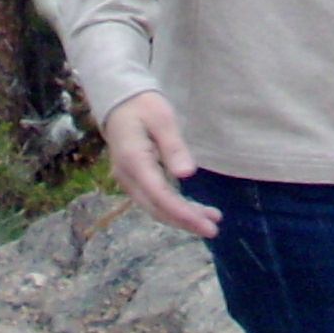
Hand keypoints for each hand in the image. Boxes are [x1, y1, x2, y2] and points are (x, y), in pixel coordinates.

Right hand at [101, 90, 221, 236]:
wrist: (120, 102)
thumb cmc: (144, 106)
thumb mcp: (163, 119)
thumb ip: (173, 147)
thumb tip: (187, 174)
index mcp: (133, 160)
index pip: (159, 195)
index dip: (182, 212)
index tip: (205, 222)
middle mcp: (127, 176)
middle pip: (156, 207)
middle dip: (185, 221)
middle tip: (213, 229)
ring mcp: (129, 180)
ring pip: (155, 206)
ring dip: (181, 217)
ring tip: (211, 221)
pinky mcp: (136, 180)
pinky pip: (154, 199)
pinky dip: (174, 208)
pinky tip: (194, 211)